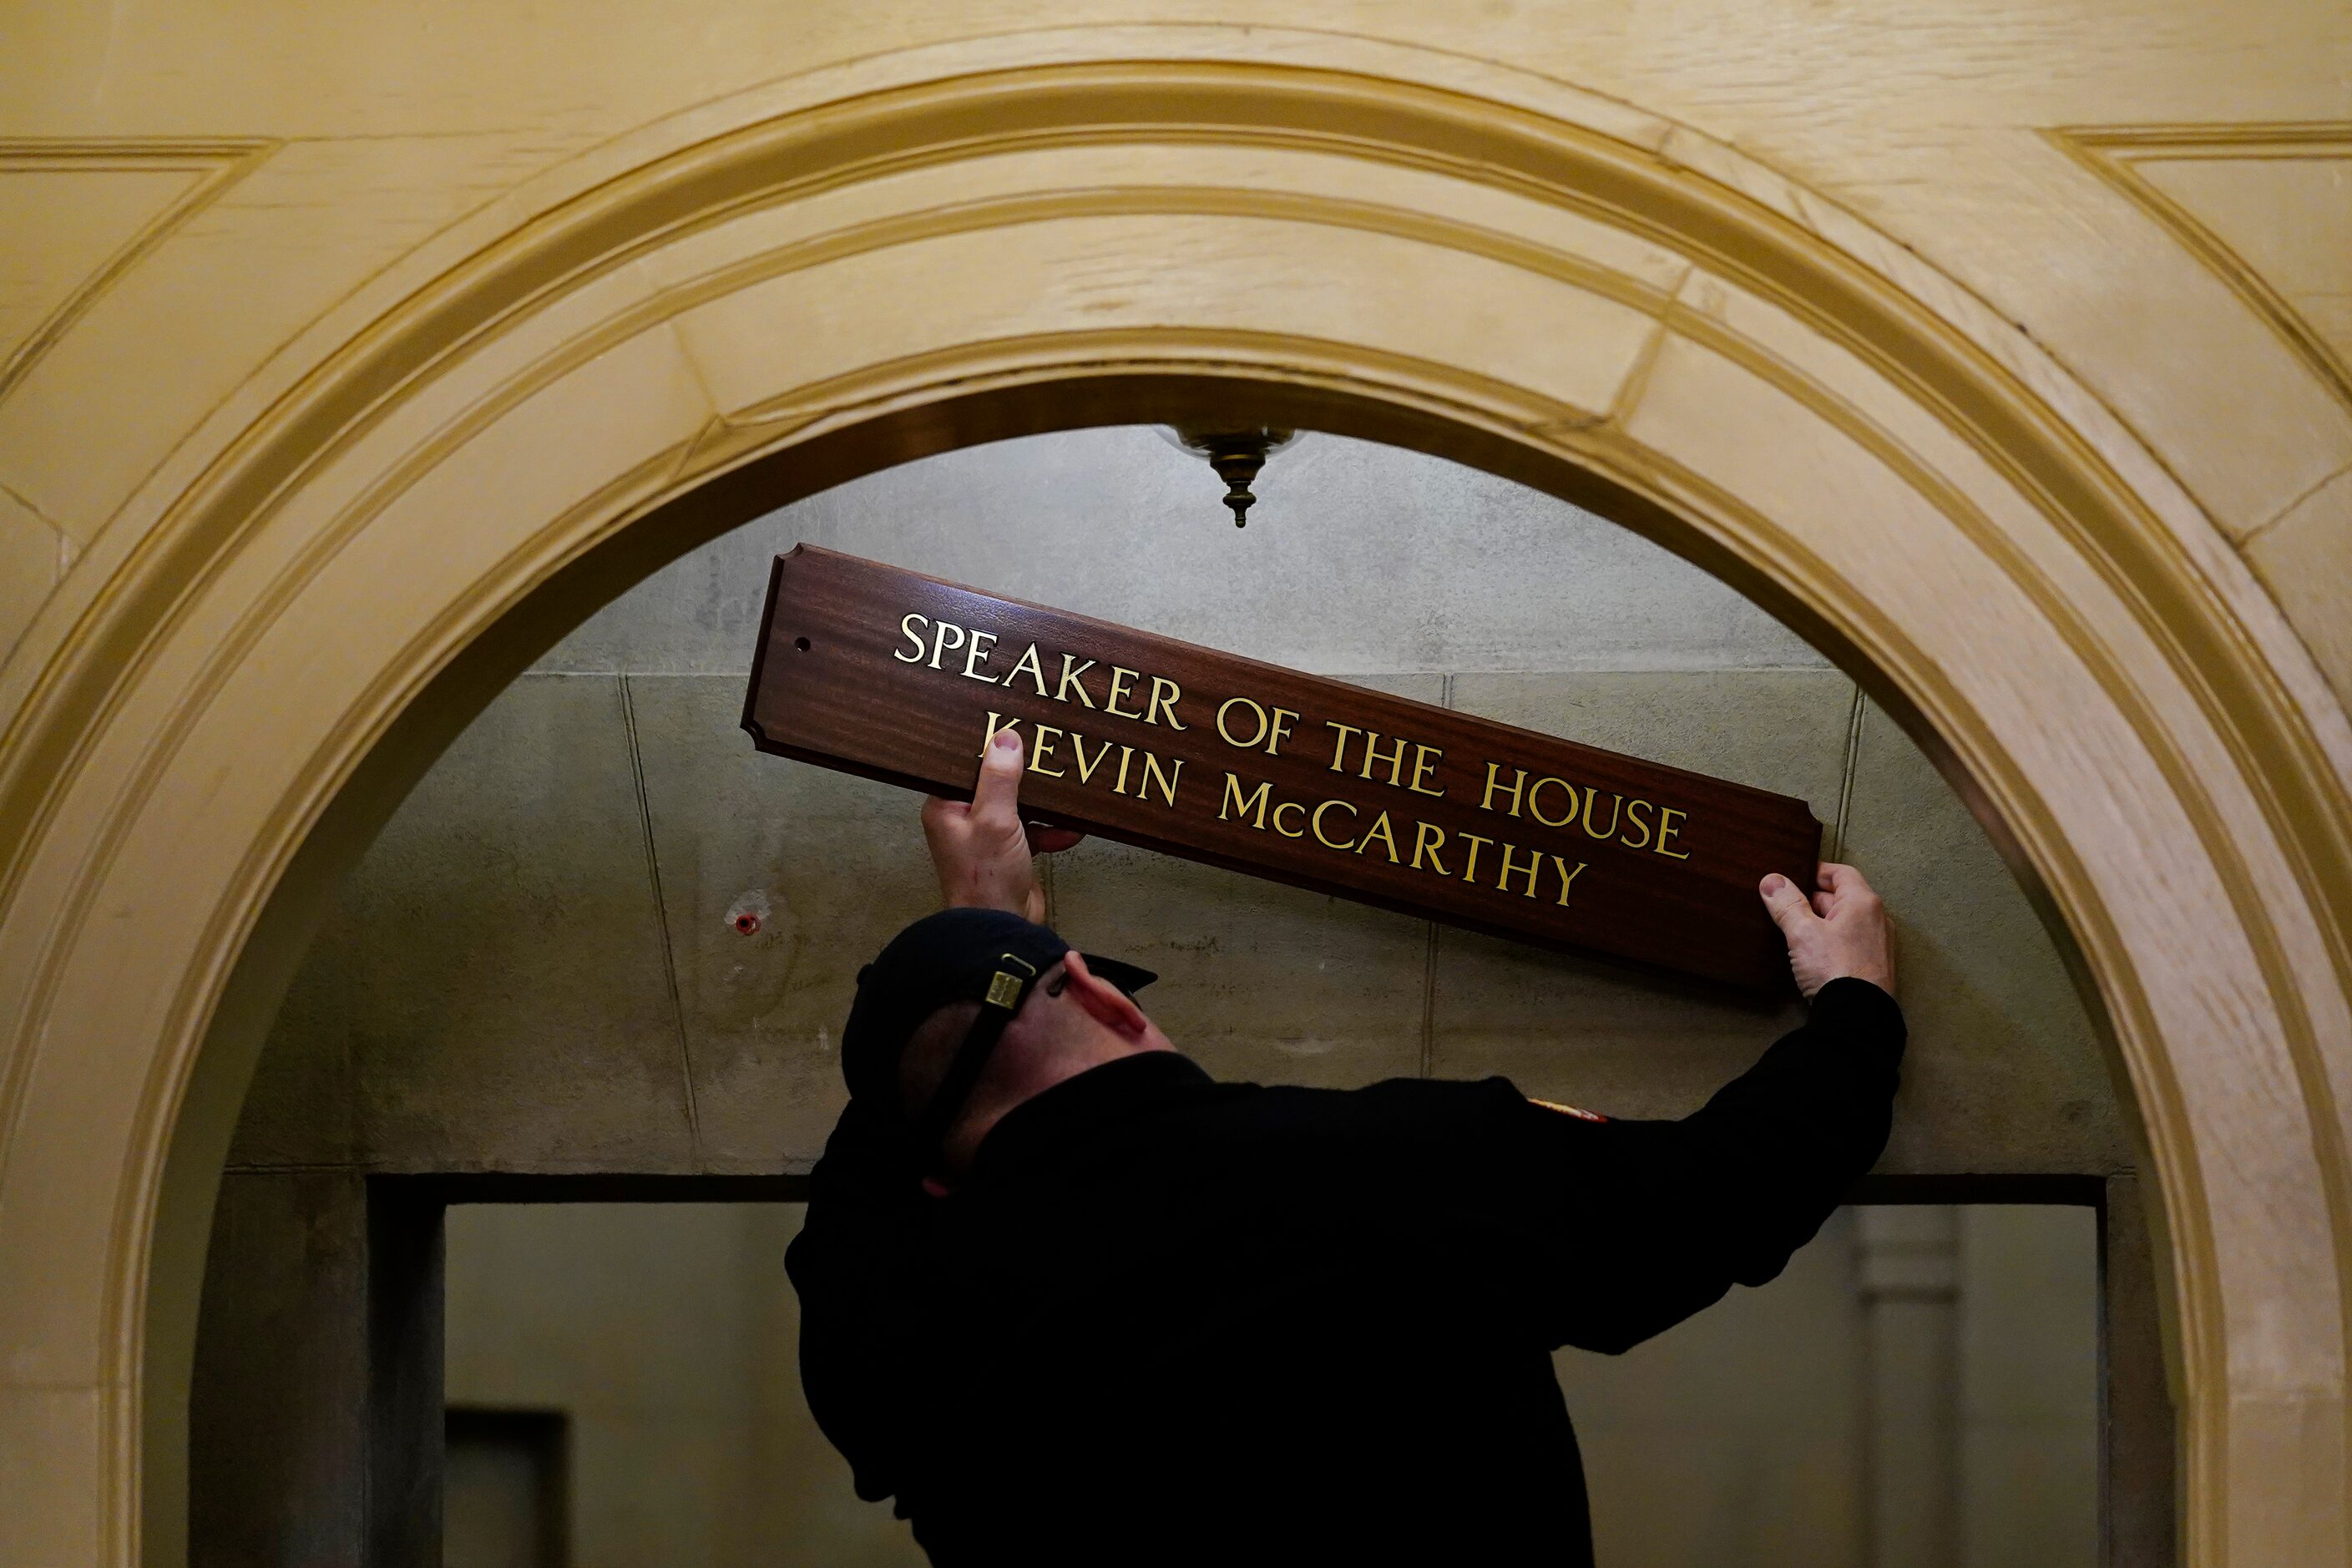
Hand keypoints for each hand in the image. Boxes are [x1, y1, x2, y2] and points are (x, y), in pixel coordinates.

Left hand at [920, 728, 1083, 923]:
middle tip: (1048, 752)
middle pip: (995, 782)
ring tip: (1066, 788)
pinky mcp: (1011, 851)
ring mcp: (988, 835)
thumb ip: (1000, 777)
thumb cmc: (987, 878)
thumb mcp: (994, 819)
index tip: (1014, 728)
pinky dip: (1052, 829)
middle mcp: (963, 818)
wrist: (1004, 928)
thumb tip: (1006, 738)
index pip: (965, 765)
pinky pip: (1034, 829)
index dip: (988, 748)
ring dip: (1043, 803)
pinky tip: (1072, 829)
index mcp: (946, 807)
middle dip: (1024, 774)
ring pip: (1019, 805)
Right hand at [1759, 861, 1893, 1000]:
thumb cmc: (1834, 969)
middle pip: (1842, 898)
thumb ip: (1786, 904)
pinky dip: (1834, 942)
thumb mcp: (1802, 932)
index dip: (1816, 872)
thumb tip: (1772, 880)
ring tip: (1797, 933)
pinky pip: (1852, 943)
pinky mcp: (1875, 967)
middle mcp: (1877, 919)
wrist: (1857, 1018)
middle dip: (1813, 900)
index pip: (1840, 873)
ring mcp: (1879, 945)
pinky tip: (1815, 955)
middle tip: (1787, 907)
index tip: (1794, 876)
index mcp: (1863, 902)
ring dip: (1823, 923)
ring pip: (1846, 922)